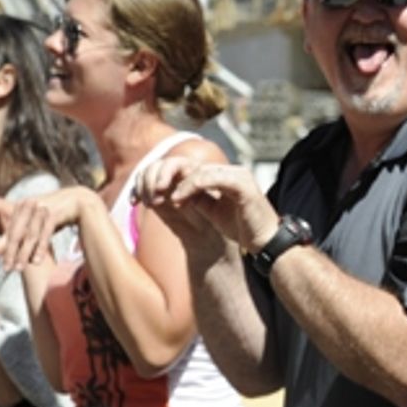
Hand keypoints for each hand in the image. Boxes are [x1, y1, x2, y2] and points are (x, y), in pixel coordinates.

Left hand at [0, 187, 94, 269]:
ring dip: (24, 253)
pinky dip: (40, 248)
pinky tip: (36, 261)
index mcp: (20, 205)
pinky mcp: (54, 213)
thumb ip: (22, 228)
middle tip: (6, 268)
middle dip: (10, 252)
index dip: (0, 245)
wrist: (77, 199)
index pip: (9, 229)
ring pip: (30, 235)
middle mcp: (29, 205)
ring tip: (19, 268)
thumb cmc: (53, 212)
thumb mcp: (35, 217)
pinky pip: (45, 233)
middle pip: (17, 232)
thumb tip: (5, 247)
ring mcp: (42, 208)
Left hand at [137, 156, 278, 251]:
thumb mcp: (208, 212)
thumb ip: (191, 199)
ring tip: (160, 200)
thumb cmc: (241, 229)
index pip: (181, 167)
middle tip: (146, 197)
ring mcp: (236, 175)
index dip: (156, 178)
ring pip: (195, 169)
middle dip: (159, 177)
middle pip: (184, 163)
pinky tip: (177, 202)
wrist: (267, 243)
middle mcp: (226, 171)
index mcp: (217, 176)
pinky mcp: (242, 185)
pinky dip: (190, 187)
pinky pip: (210, 179)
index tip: (139, 199)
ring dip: (172, 183)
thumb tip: (163, 194)